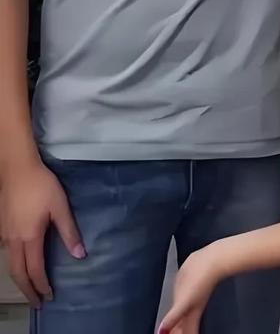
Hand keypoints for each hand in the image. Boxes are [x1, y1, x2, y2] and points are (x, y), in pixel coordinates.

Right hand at [0, 160, 84, 306]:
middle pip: (18, 274)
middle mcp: (13, 241)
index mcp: (29, 238)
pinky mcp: (1, 227)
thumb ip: (69, 231)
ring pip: (9, 266)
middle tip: (36, 303)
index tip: (49, 296)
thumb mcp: (60, 206)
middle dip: (27, 290)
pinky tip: (20, 264)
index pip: (35, 270)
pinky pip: (6, 255)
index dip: (42, 285)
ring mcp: (4, 235)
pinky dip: (14, 266)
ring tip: (29, 288)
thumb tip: (80, 255)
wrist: (16, 168)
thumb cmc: (41, 185)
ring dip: (19, 280)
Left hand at [158, 247, 219, 333]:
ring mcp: (185, 301)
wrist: (209, 261)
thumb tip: (161, 332)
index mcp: (190, 317)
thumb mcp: (185, 301)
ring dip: (171, 327)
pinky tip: (166, 316)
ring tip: (164, 332)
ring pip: (178, 320)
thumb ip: (173, 317)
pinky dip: (170, 315)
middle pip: (180, 330)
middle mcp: (188, 312)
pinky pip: (175, 308)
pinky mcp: (183, 291)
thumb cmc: (201, 281)